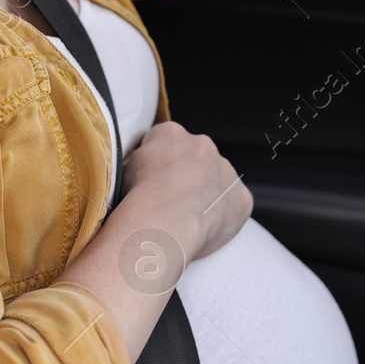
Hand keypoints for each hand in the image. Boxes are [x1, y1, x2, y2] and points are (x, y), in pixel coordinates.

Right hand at [121, 121, 251, 263]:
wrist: (164, 221)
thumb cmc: (136, 197)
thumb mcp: (122, 170)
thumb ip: (135, 162)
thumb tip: (138, 164)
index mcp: (171, 134)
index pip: (164, 143)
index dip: (156, 165)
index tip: (150, 183)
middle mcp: (203, 145)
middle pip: (194, 159)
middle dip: (185, 177)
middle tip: (170, 202)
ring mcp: (226, 170)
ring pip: (216, 181)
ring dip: (206, 195)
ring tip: (186, 219)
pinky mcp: (241, 198)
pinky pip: (233, 205)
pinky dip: (223, 216)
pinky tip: (205, 229)